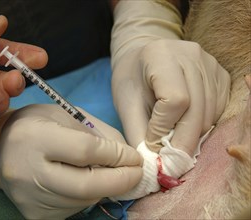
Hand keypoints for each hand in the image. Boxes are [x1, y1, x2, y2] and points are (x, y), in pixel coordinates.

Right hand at [0, 104, 142, 218]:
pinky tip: (90, 183)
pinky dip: (90, 197)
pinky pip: (74, 209)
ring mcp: (30, 198)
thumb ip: (98, 133)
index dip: (115, 155)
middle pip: (86, 185)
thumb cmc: (36, 125)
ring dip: (106, 188)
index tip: (133, 156)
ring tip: (114, 175)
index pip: (85, 151)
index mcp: (35, 137)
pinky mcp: (34, 214)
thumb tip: (126, 156)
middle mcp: (28, 171)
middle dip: (120, 180)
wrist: (0, 150)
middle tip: (137, 172)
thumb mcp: (65, 114)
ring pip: (83, 200)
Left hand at [111, 0, 229, 154]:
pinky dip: (202, 126)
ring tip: (173, 142)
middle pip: (197, 110)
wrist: (143, 59)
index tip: (152, 144)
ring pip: (209, 114)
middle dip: (182, 142)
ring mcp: (209, 64)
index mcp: (161, 55)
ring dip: (192, 136)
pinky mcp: (220, 75)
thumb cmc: (131, 81)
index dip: (164, 128)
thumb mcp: (125, 104)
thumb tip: (153, 165)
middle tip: (169, 163)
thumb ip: (137, 133)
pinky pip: (218, 110)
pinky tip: (184, 126)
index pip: (175, 100)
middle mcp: (191, 55)